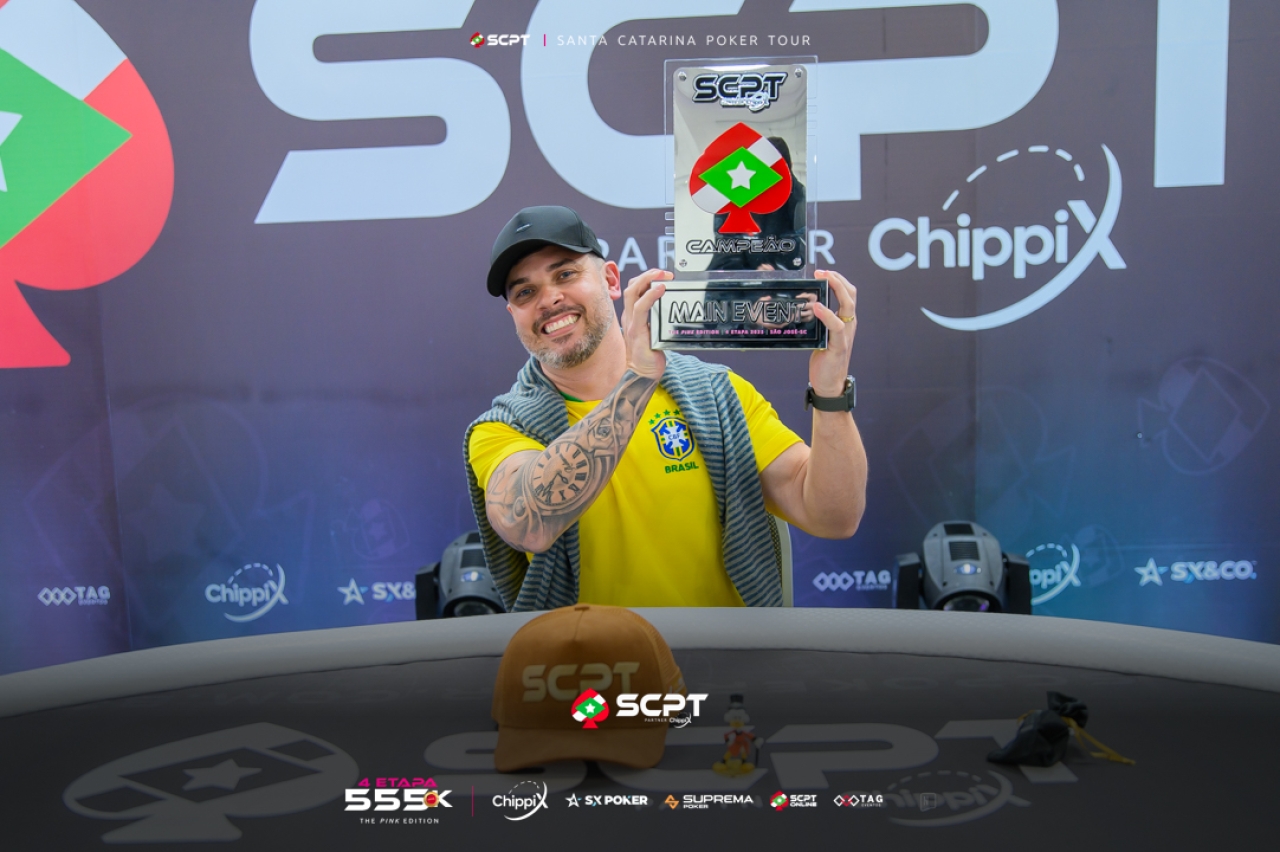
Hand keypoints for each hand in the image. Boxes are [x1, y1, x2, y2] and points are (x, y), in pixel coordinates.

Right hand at [620, 268, 670, 379]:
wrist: (642, 374)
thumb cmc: (650, 355)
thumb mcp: (655, 332)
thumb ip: (659, 320)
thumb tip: (674, 308)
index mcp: (632, 316)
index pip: (634, 290)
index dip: (646, 279)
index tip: (662, 276)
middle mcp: (629, 317)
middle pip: (632, 287)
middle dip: (647, 275)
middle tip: (664, 272)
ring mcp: (631, 323)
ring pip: (633, 293)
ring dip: (648, 280)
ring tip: (663, 276)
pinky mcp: (637, 331)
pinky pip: (640, 309)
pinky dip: (650, 296)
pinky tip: (661, 290)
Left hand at [808, 269, 856, 396]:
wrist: (829, 384)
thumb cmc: (825, 360)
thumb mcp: (822, 335)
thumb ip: (819, 322)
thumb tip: (804, 306)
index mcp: (845, 321)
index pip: (848, 294)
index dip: (838, 280)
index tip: (824, 271)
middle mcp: (848, 325)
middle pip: (851, 295)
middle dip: (838, 280)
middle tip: (822, 272)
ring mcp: (845, 335)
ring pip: (848, 306)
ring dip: (837, 290)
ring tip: (824, 281)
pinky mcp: (838, 346)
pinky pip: (837, 327)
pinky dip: (828, 315)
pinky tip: (818, 307)